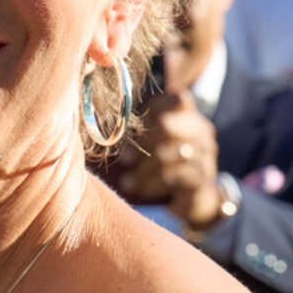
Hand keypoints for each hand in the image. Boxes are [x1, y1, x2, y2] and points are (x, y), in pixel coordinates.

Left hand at [113, 91, 224, 227]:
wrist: (189, 194)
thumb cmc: (157, 159)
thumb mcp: (146, 138)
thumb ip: (130, 124)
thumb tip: (86, 117)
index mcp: (185, 114)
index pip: (175, 99)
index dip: (152, 107)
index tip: (127, 125)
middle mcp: (199, 131)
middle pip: (167, 126)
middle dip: (143, 143)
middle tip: (125, 160)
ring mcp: (206, 155)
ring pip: (173, 156)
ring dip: (146, 171)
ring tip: (127, 183)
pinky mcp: (205, 181)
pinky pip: (184, 179)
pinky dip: (159, 185)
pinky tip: (142, 191)